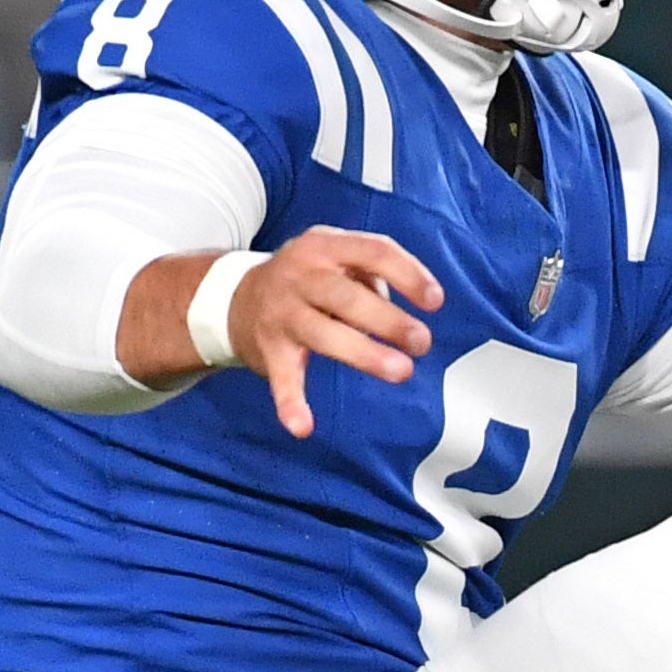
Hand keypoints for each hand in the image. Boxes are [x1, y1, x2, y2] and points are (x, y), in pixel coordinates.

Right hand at [224, 228, 440, 436]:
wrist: (236, 297)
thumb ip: (371, 276)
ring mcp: (282, 313)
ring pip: (323, 334)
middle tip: (421, 342)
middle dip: (388, 320)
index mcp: (324, 246)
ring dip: (365, 353)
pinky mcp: (270, 350)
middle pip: (347, 297)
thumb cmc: (307, 278)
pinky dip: (290, 403)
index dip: (408, 274)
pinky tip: (302, 426)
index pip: (373, 251)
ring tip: (400, 371)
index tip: (435, 301)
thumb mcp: (336, 257)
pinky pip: (282, 378)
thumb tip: (402, 313)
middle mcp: (299, 275)